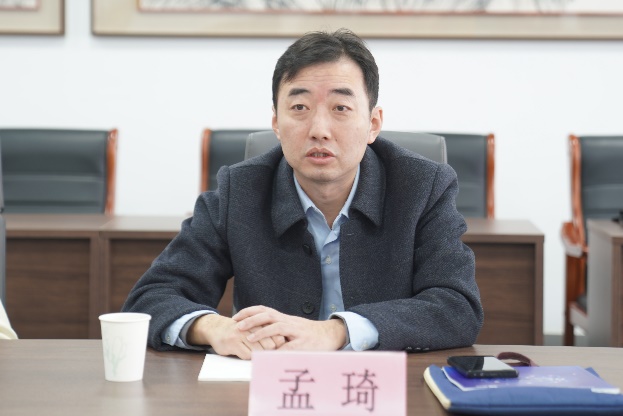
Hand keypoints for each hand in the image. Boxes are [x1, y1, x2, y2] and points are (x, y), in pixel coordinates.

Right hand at [187, 314, 285, 359]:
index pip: (276, 336)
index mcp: (259, 322)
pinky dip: (248, 358)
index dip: (279, 346)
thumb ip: (265, 334)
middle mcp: (251, 327)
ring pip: (258, 350)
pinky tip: (246, 356)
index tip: (278, 352)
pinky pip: (246, 355)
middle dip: (270, 353)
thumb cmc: (239, 331)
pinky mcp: (232, 342)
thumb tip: (282, 345)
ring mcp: (241, 334)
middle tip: (269, 359)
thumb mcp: (253, 328)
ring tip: (258, 358)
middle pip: (269, 344)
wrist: (217, 328)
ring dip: (259, 356)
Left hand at [232, 306, 346, 351]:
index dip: (249, 312)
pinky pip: (289, 346)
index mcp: (283, 318)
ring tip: (249, 338)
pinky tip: (269, 355)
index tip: (236, 317)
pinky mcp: (303, 342)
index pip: (264, 310)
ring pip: (277, 327)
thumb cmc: (308, 333)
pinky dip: (278, 350)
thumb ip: (276, 329)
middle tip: (236, 325)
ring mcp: (296, 331)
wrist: (330, 334)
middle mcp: (288, 321)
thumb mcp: (291, 327)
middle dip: (250, 319)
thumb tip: (257, 333)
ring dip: (261, 332)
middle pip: (267, 315)